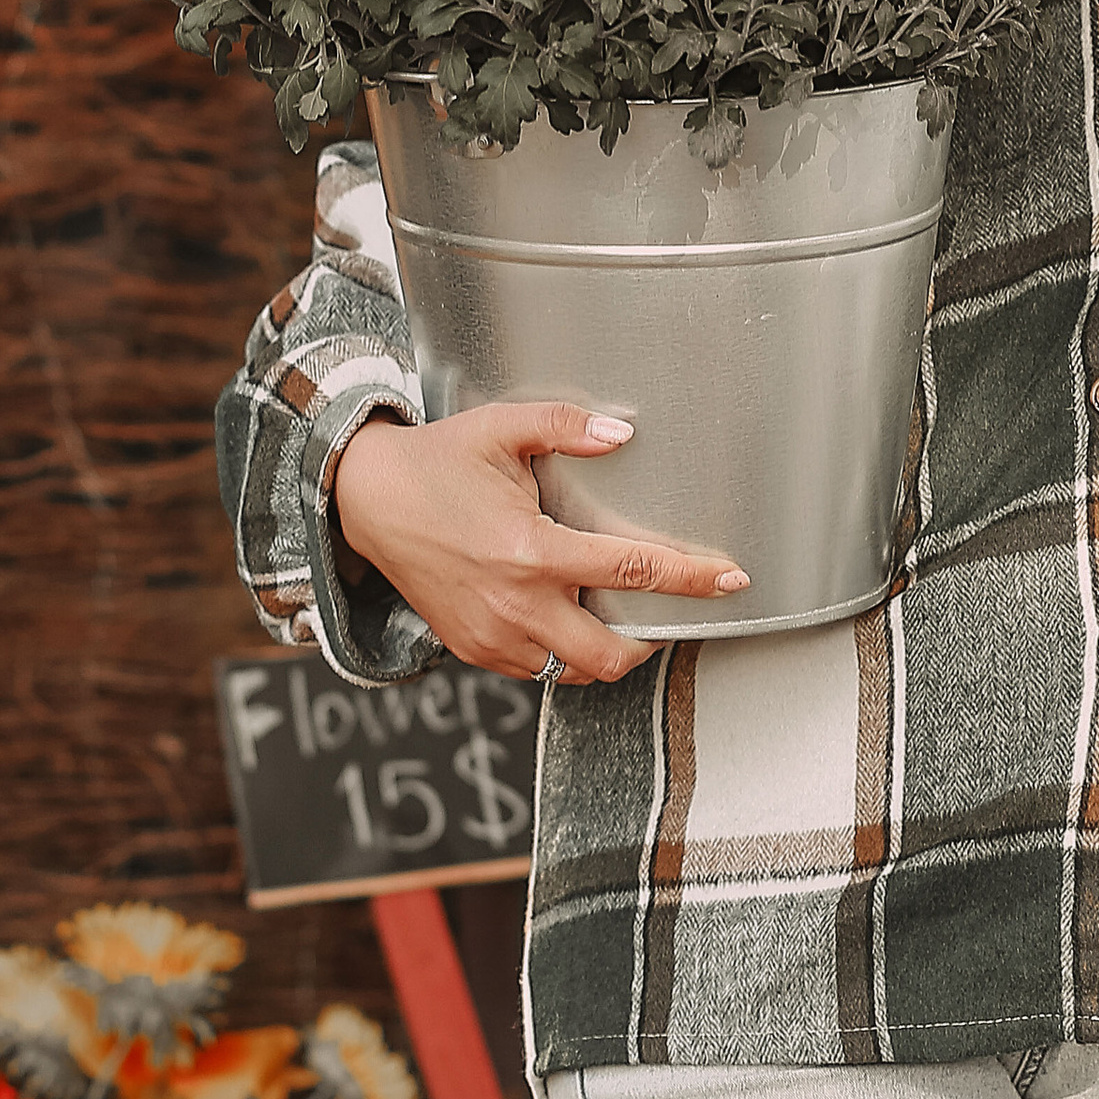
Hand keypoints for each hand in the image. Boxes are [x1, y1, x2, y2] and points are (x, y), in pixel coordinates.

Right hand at [330, 402, 748, 682]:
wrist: (366, 501)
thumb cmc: (437, 461)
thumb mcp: (502, 428)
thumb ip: (567, 427)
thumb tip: (622, 434)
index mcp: (531, 551)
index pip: (632, 571)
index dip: (692, 578)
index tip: (732, 580)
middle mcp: (515, 604)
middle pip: (610, 654)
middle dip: (650, 641)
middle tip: (667, 613)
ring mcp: (492, 636)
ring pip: (572, 671)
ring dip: (604, 650)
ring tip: (617, 615)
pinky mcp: (473, 650)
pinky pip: (534, 670)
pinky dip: (559, 653)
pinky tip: (566, 617)